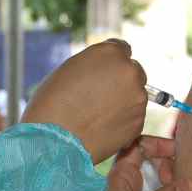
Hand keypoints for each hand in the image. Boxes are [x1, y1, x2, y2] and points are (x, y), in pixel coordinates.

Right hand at [22, 39, 148, 163]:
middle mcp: (130, 72)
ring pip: (135, 95)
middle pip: (133, 71)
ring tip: (97, 115)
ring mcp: (137, 98)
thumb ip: (94, 65)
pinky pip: (133, 117)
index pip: (121, 49)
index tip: (101, 74)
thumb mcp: (71, 69)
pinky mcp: (139, 123)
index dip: (109, 63)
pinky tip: (101, 127)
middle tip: (100, 96)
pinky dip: (122, 120)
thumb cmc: (52, 103)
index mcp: (111, 53)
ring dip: (123, 101)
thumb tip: (106, 71)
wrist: (54, 142)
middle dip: (121, 80)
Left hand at [74, 137, 191, 190]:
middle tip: (179, 178)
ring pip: (159, 182)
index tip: (176, 152)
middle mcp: (128, 186)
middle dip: (170, 162)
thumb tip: (191, 184)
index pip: (138, 145)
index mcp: (120, 176)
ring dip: (174, 182)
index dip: (157, 143)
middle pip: (153, 161)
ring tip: (189, 189)